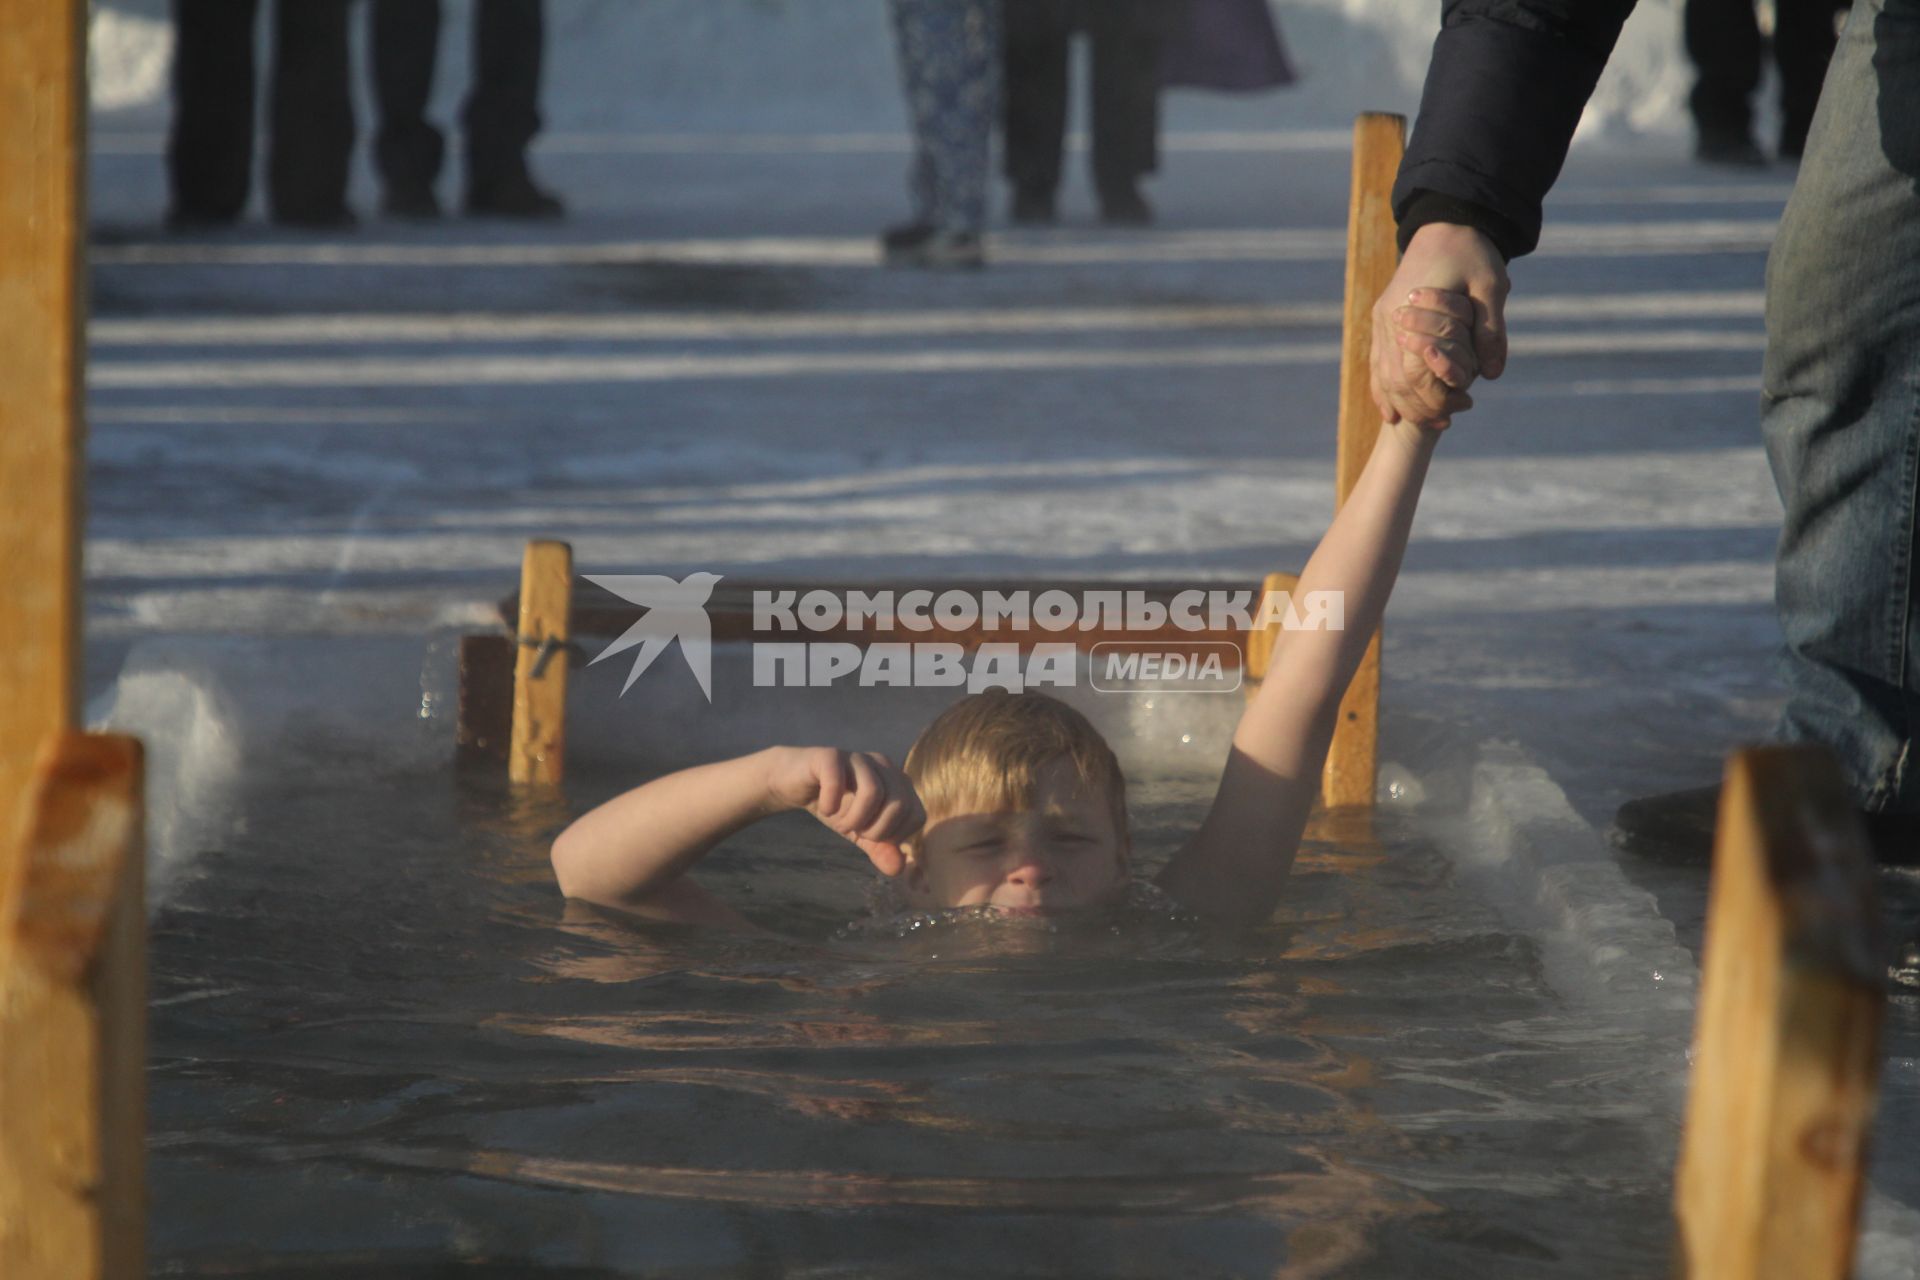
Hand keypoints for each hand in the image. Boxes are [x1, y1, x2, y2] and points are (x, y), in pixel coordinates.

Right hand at [765, 746, 924, 876]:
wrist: (795, 783)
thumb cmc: (836, 806)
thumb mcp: (860, 833)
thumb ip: (881, 850)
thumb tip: (898, 869)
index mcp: (897, 782)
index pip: (917, 816)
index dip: (895, 836)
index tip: (871, 836)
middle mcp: (883, 765)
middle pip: (900, 804)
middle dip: (876, 830)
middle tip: (853, 831)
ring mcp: (858, 758)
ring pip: (874, 791)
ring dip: (855, 819)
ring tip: (840, 823)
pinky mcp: (830, 756)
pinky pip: (838, 780)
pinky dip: (831, 803)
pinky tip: (825, 808)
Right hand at [1370, 222, 1508, 428]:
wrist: (1446, 222)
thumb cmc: (1472, 254)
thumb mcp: (1491, 288)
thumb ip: (1491, 331)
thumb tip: (1493, 375)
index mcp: (1413, 311)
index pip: (1416, 370)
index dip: (1436, 396)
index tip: (1460, 408)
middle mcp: (1389, 319)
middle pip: (1395, 379)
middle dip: (1420, 406)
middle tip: (1447, 421)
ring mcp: (1381, 320)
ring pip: (1382, 375)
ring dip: (1402, 402)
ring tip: (1427, 420)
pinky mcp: (1381, 319)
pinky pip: (1376, 363)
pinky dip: (1382, 389)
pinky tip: (1391, 411)